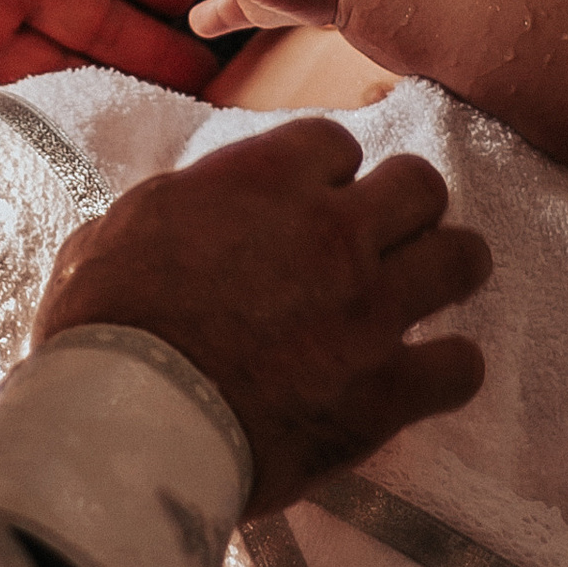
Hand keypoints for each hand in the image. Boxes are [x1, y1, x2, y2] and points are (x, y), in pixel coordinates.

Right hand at [34, 115, 490, 514]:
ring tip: (424, 293)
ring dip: (446, 271)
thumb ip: (173, 210)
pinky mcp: (387, 391)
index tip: (312, 203)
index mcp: (266, 181)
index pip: (335, 143)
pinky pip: (462, 366)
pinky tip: (422, 378)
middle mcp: (334, 233)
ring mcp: (370, 310)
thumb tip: (179, 215)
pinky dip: (448, 371)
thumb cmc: (103, 329)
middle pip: (420, 185)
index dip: (326, 175)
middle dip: (405, 208)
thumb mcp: (114, 232)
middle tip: (382, 239)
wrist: (126, 423)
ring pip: (463, 259)